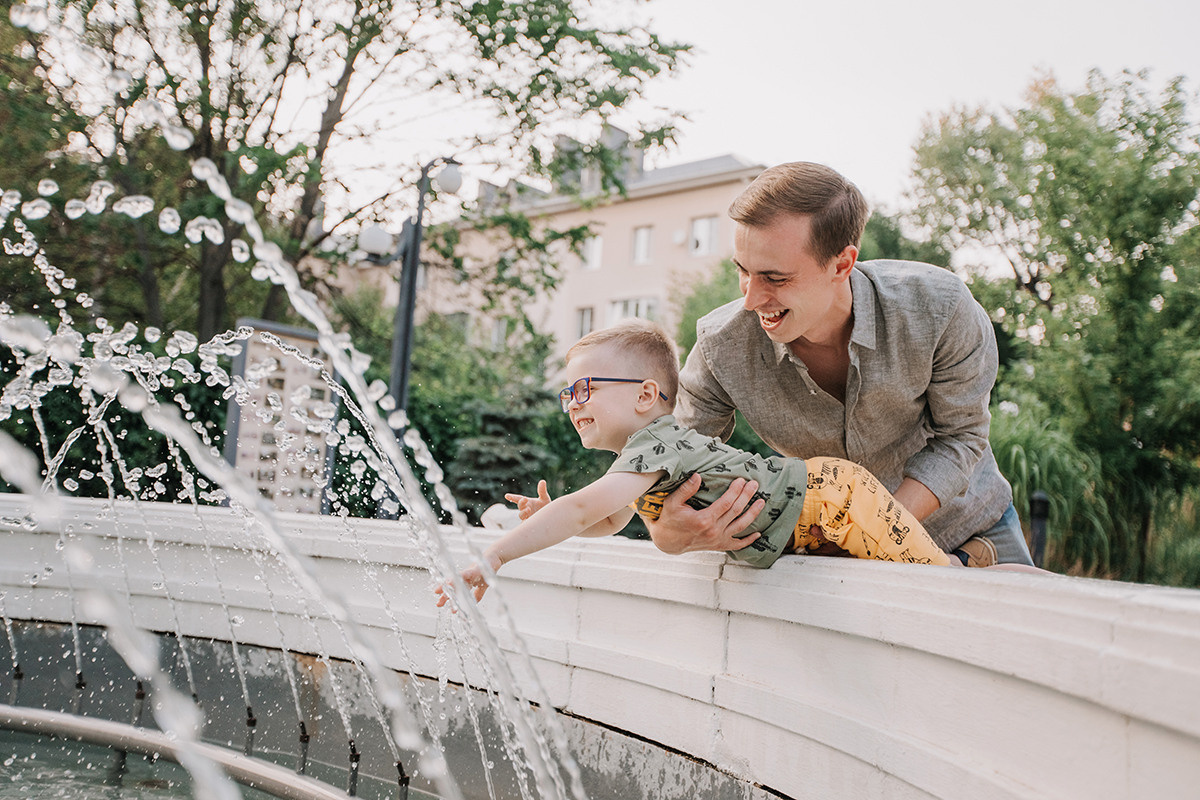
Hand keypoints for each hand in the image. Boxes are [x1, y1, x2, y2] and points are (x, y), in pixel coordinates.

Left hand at [434, 553, 499, 608]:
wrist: (494, 557)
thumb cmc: (487, 569)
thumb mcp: (483, 585)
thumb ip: (478, 594)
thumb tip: (474, 603)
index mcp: (467, 582)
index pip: (455, 591)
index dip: (448, 597)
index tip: (439, 604)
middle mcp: (466, 577)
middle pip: (454, 586)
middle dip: (446, 594)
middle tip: (438, 603)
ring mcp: (470, 572)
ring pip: (458, 579)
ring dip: (450, 584)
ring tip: (443, 589)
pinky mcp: (476, 569)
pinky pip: (468, 573)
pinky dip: (462, 576)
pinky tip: (455, 579)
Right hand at [504, 480, 551, 520]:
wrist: (550, 518)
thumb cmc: (545, 507)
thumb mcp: (544, 498)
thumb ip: (542, 491)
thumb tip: (542, 481)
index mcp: (527, 502)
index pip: (518, 499)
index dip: (512, 497)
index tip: (506, 495)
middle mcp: (525, 509)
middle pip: (520, 506)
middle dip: (521, 502)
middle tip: (525, 499)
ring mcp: (527, 517)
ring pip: (521, 515)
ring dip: (523, 512)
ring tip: (528, 509)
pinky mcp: (530, 524)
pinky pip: (525, 525)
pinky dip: (525, 523)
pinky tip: (528, 522)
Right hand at [643, 474, 764, 554]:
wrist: (667, 541)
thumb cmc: (669, 519)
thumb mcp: (672, 502)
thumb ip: (686, 489)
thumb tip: (697, 476)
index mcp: (703, 520)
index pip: (726, 503)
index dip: (736, 490)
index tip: (742, 480)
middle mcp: (713, 531)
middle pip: (736, 511)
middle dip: (747, 496)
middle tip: (754, 484)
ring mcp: (717, 540)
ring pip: (741, 526)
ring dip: (753, 513)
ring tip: (761, 502)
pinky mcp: (718, 546)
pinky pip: (737, 545)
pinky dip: (749, 540)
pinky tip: (758, 534)